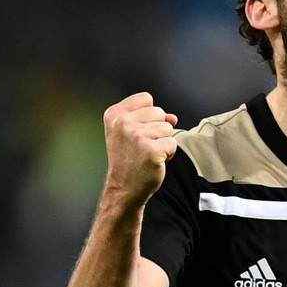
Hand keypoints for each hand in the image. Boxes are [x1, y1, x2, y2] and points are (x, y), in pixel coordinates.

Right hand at [102, 92, 178, 207]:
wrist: (124, 187)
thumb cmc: (128, 159)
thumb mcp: (130, 133)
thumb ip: (150, 119)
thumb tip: (172, 117)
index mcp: (114, 114)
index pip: (146, 98)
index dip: (149, 114)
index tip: (138, 130)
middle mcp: (123, 123)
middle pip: (159, 112)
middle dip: (158, 129)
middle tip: (143, 146)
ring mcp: (137, 136)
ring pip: (168, 128)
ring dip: (163, 142)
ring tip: (148, 153)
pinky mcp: (151, 150)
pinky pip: (173, 143)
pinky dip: (168, 153)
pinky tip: (154, 161)